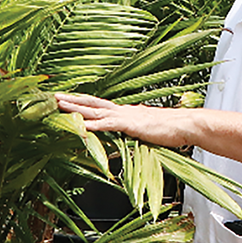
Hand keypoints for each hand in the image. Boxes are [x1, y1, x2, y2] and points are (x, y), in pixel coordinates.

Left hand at [55, 92, 187, 147]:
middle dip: (72, 100)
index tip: (67, 99)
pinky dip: (92, 125)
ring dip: (76, 107)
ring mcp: (126, 116)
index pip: (99, 105)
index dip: (82, 102)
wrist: (187, 124)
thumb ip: (131, 138)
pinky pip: (107, 124)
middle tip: (54, 96)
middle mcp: (123, 110)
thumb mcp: (145, 135)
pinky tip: (80, 126)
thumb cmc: (171, 130)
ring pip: (94, 110)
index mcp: (126, 112)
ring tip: (59, 104)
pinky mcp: (130, 124)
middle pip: (92, 103)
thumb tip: (119, 145)